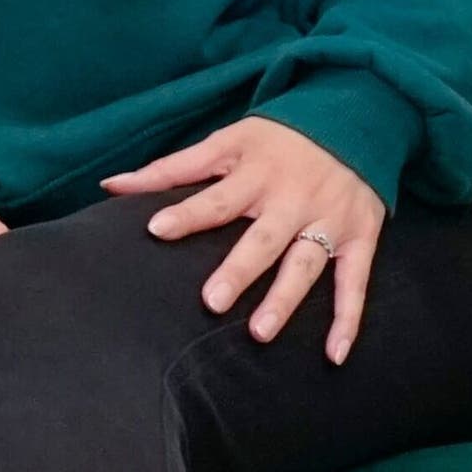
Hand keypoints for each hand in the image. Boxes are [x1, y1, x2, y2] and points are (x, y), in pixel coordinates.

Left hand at [104, 118, 386, 361]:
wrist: (355, 116)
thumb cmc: (279, 138)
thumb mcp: (228, 140)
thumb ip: (172, 168)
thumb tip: (111, 185)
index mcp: (257, 173)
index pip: (217, 198)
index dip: (187, 213)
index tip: (156, 229)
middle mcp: (293, 199)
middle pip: (263, 239)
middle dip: (239, 270)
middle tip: (212, 302)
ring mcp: (329, 220)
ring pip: (306, 264)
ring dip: (285, 299)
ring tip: (260, 333)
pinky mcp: (361, 237)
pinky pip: (356, 283)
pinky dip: (348, 320)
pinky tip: (334, 355)